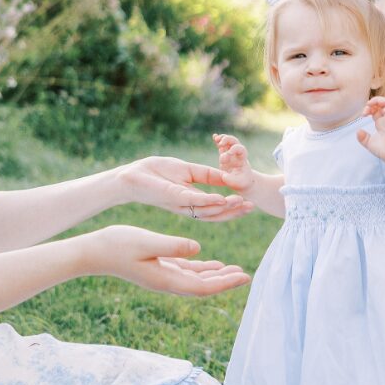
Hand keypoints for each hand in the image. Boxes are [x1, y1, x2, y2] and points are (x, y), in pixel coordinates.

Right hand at [92, 226, 250, 295]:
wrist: (93, 252)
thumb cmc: (117, 245)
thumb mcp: (146, 242)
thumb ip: (172, 246)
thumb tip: (198, 249)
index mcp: (165, 279)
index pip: (202, 286)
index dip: (225, 283)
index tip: (244, 276)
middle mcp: (166, 282)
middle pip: (203, 286)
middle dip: (225, 282)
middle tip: (247, 275)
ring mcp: (161, 276)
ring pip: (196, 280)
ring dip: (216, 276)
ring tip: (236, 270)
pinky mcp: (158, 268)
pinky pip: (186, 271)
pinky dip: (201, 268)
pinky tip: (212, 263)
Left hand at [119, 154, 253, 220]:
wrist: (132, 175)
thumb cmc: (156, 171)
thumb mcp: (187, 170)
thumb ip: (206, 175)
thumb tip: (226, 177)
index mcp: (191, 201)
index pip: (216, 207)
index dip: (233, 206)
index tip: (249, 201)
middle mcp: (188, 207)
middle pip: (215, 214)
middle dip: (234, 212)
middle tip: (252, 206)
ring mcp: (180, 204)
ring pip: (207, 211)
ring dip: (226, 207)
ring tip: (242, 202)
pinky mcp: (173, 197)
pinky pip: (194, 201)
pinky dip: (209, 201)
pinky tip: (222, 199)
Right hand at [211, 132, 255, 195]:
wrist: (242, 181)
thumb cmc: (241, 182)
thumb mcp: (237, 183)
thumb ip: (231, 180)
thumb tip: (224, 175)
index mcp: (242, 159)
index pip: (241, 149)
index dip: (235, 149)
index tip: (229, 153)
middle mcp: (236, 154)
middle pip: (235, 142)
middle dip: (228, 140)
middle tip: (221, 143)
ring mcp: (230, 153)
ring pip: (228, 142)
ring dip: (223, 139)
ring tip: (216, 139)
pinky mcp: (224, 155)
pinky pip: (221, 145)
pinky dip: (218, 140)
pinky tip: (214, 136)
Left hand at [360, 95, 384, 164]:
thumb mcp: (370, 144)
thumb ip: (363, 138)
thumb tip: (358, 131)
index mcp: (381, 121)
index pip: (376, 108)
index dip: (369, 107)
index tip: (363, 114)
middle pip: (384, 102)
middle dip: (375, 100)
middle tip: (367, 106)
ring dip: (384, 100)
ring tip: (376, 103)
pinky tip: (384, 111)